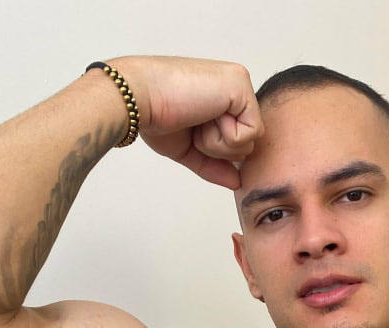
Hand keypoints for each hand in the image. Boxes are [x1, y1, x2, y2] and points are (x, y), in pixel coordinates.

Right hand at [111, 56, 262, 188]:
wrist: (138, 99)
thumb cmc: (155, 117)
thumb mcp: (190, 149)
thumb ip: (215, 165)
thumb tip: (237, 182)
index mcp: (222, 97)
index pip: (238, 140)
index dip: (216, 149)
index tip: (191, 129)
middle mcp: (234, 87)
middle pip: (248, 143)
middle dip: (218, 148)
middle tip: (193, 124)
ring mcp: (239, 83)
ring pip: (250, 141)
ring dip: (219, 142)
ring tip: (196, 118)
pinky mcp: (241, 86)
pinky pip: (251, 133)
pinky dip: (224, 136)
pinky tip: (204, 114)